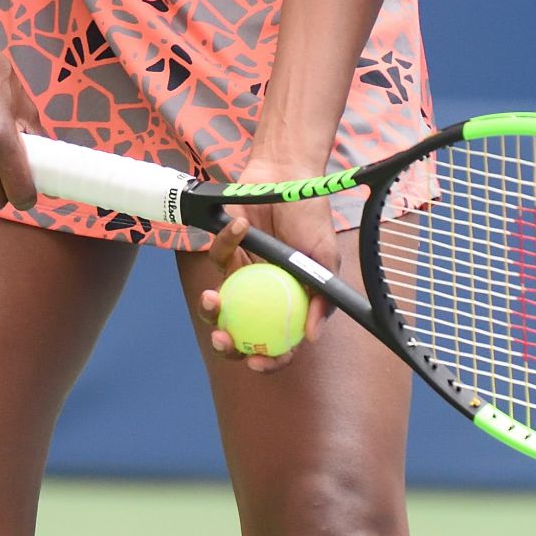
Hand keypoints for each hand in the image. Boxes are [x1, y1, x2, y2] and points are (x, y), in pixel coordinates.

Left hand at [197, 164, 340, 374]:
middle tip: (224, 338)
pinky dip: (227, 243)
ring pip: (219, 304)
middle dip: (226, 346)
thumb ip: (322, 298)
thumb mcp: (325, 258)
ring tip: (213, 299)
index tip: (257, 362)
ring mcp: (241, 273)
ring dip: (210, 309)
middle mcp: (262, 293)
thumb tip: (311, 338)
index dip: (268, 360)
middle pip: (240, 333)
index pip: (278, 343)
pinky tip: (243, 227)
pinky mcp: (223, 249)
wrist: (288, 173)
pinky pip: (217, 255)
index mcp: (288, 302)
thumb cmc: (310, 215)